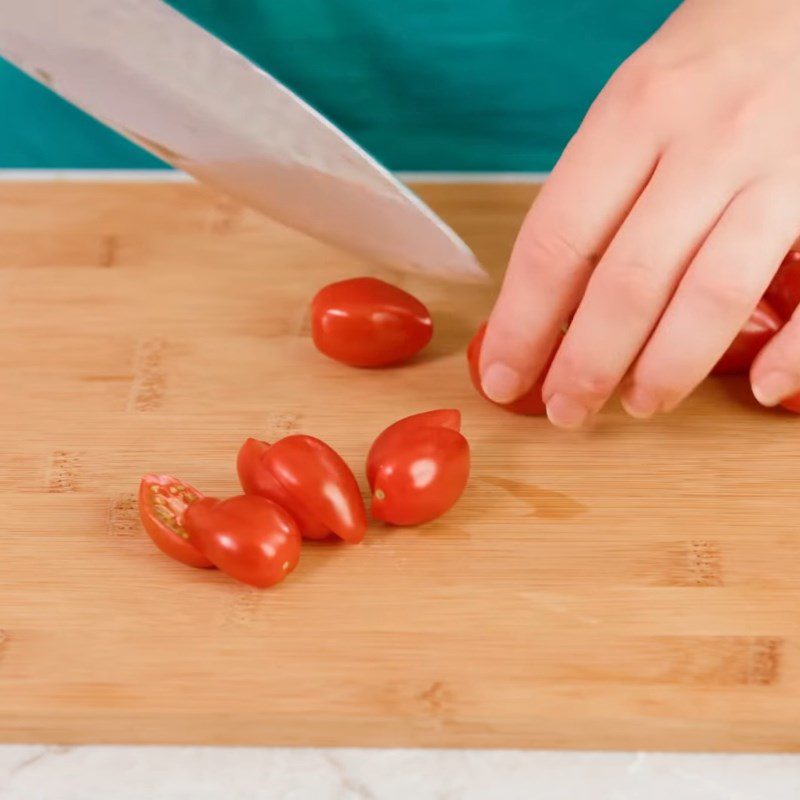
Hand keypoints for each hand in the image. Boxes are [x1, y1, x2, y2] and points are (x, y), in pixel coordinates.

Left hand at [480, 0, 799, 427]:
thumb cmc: (707, 64)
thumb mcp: (632, 104)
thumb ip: (595, 193)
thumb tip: (545, 302)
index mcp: (634, 116)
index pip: (556, 244)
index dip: (522, 326)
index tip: (504, 379)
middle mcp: (707, 141)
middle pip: (628, 283)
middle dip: (586, 365)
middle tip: (567, 411)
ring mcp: (783, 168)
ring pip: (712, 296)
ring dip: (667, 369)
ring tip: (637, 405)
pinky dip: (795, 352)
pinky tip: (761, 390)